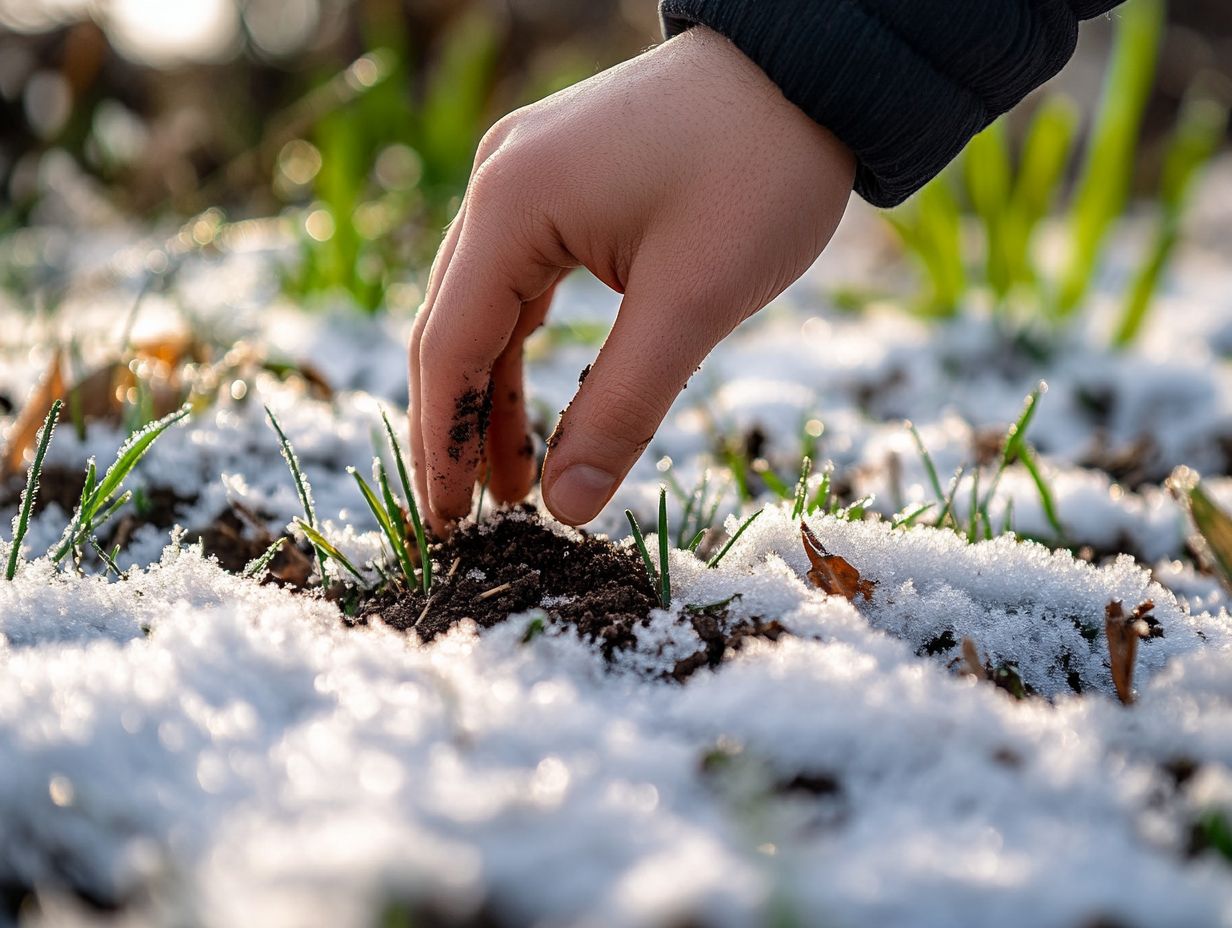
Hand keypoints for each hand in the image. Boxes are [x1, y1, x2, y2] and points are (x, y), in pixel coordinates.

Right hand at [409, 24, 854, 533]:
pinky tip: (533, 405)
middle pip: (450, 328)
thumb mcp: (694, 302)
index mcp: (512, 206)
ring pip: (483, 308)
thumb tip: (567, 508)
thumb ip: (622, 409)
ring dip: (492, 393)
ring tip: (510, 480)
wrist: (810, 69)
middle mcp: (499, 184)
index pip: (451, 346)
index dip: (444, 441)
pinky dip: (520, 346)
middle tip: (466, 517)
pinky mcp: (558, 180)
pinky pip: (518, 279)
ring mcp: (525, 176)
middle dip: (456, 425)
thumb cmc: (759, 170)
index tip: (446, 522)